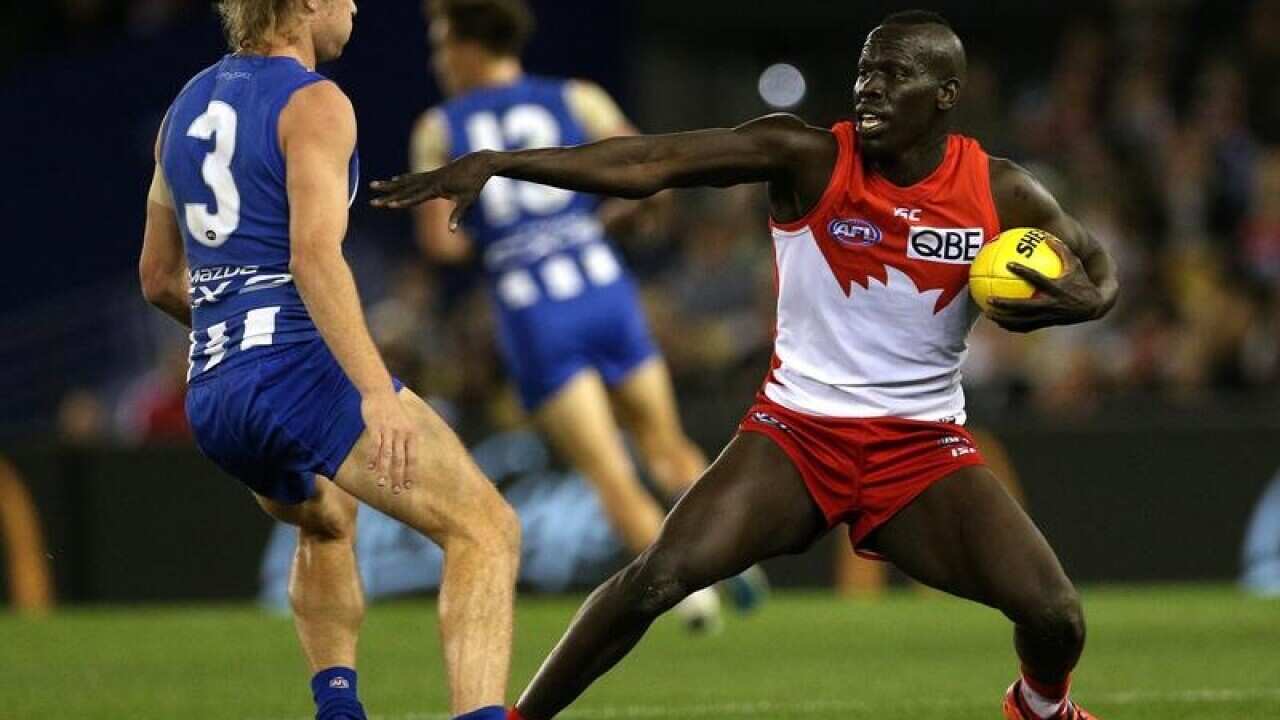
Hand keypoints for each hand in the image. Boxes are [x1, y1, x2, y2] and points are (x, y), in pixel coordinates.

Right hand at [360, 389, 416, 493]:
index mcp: (412, 433)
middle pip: (401, 459)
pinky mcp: (376, 427)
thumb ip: (408, 438)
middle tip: (396, 491)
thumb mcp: (406, 422)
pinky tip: (370, 468)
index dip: (410, 473)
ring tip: (382, 484)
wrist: (380, 391)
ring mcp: (389, 430)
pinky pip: (374, 446)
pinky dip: (372, 458)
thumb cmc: (393, 408)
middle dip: (398, 477)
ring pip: (387, 455)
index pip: (413, 457)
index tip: (408, 486)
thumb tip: (409, 454)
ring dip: (384, 471)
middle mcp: (402, 433)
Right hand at [369, 151, 493, 226]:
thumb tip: (451, 231)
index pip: (416, 198)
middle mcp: (430, 180)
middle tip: (372, 201)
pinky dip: (402, 180)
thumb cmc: (475, 183)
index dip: (403, 202)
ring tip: (372, 185)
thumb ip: (458, 215)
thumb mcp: (468, 200)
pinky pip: (412, 177)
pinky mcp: (432, 173)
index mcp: (437, 187)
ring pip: (405, 181)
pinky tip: (393, 180)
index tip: (389, 206)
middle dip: (387, 196)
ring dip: (388, 185)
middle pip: (404, 190)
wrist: (479, 161)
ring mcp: (430, 175)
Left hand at [986, 236, 1104, 332]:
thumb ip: (1061, 250)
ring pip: (1022, 320)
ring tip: (987, 313)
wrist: (1093, 307)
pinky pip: (1025, 327)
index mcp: (1057, 288)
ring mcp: (1047, 316)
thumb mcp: (1075, 264)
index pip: (1038, 279)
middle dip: (1006, 304)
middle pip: (1024, 306)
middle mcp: (1051, 304)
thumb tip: (1046, 236)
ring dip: (1004, 318)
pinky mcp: (1045, 323)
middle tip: (989, 298)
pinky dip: (1011, 325)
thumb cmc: (1081, 282)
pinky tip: (998, 321)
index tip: (1009, 264)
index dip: (1024, 272)